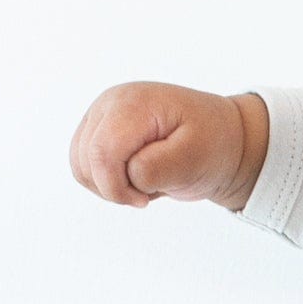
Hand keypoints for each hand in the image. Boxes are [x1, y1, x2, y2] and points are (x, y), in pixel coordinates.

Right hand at [69, 82, 265, 209]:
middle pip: (86, 161)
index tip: (146, 199)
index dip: (117, 187)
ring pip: (80, 166)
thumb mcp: (196, 157)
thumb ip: (158, 167)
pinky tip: (135, 177)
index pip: (101, 154)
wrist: (222, 136)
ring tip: (146, 182)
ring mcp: (100, 115)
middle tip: (150, 192)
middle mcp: (109, 103)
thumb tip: (130, 174)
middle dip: (115, 189)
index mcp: (133, 104)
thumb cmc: (213, 143)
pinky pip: (85, 166)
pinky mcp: (98, 130)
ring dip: (110, 186)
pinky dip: (107, 181)